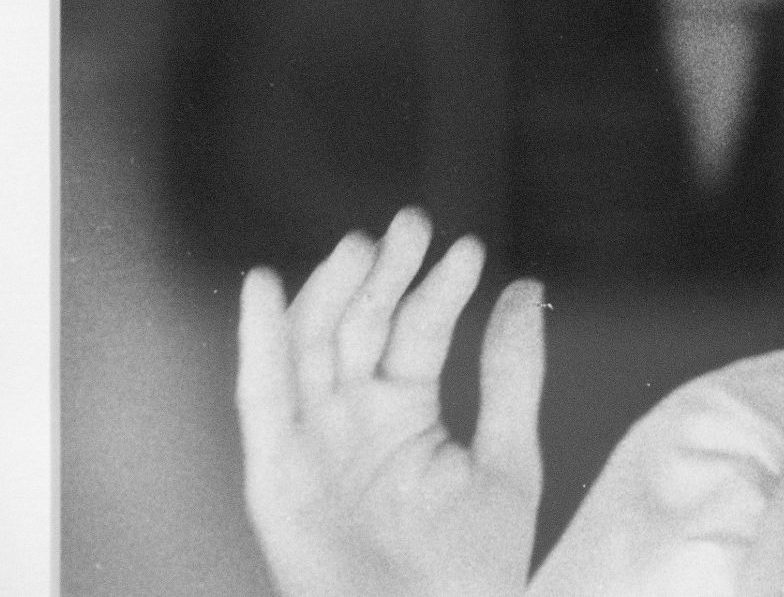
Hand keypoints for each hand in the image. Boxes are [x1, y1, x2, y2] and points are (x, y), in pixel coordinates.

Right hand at [236, 207, 544, 596]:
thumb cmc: (471, 572)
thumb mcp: (506, 461)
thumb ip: (511, 376)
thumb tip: (526, 287)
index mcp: (405, 414)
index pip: (417, 332)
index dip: (439, 289)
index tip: (470, 250)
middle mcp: (353, 420)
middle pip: (361, 327)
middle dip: (384, 274)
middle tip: (412, 222)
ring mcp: (313, 443)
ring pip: (313, 347)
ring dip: (332, 293)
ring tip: (361, 245)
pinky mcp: (275, 474)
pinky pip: (261, 398)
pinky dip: (257, 342)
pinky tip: (263, 286)